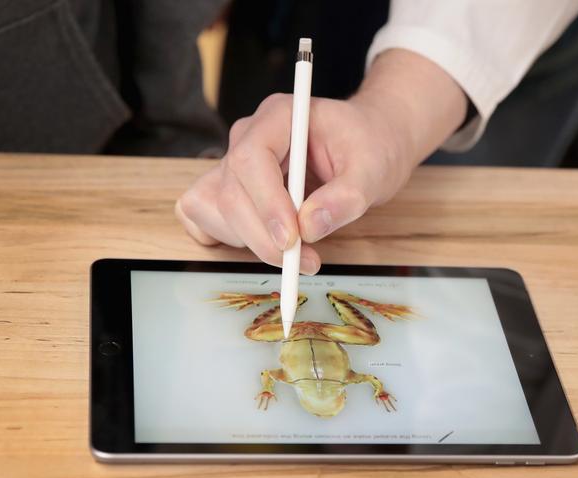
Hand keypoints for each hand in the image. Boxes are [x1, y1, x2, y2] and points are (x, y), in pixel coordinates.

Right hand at [176, 50, 465, 272]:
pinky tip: (264, 241)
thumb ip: (346, 196)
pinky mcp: (228, 186)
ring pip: (214, 207)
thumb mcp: (373, 170)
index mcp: (280, 115)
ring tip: (299, 252)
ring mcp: (233, 161)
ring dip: (250, 241)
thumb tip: (310, 227)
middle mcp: (249, 135)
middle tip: (306, 262)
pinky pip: (204, 215)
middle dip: (262, 237)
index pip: (251, 157)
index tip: (292, 240)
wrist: (368, 143)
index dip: (266, 204)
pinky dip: (227, 237)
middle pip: (230, 191)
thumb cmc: (371, 147)